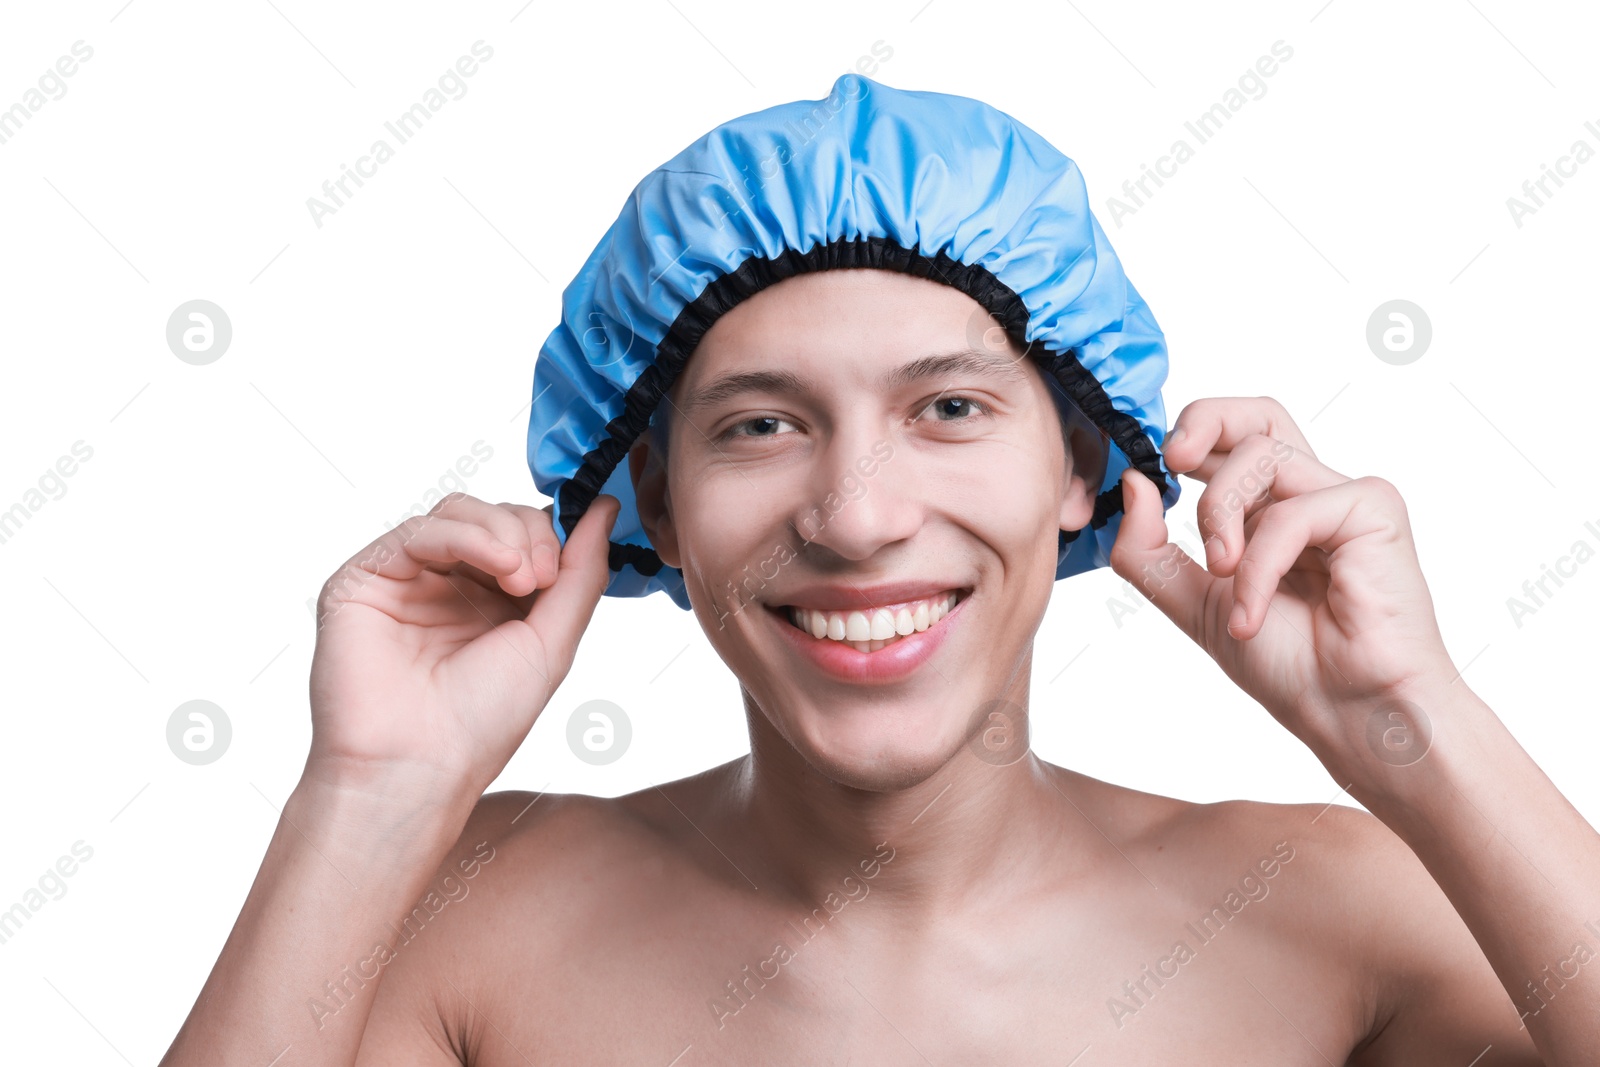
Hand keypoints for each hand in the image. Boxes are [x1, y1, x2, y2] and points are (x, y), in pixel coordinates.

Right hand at [306, 492, 619, 799]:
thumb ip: (580, 573)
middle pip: (494, 516)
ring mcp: (406, 580)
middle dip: (531, 534)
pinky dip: (467, 536)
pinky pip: (420, 530)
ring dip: (503, 532)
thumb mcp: (552, 642)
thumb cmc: (479, 723)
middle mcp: (447, 587)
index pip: (525, 534)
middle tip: (544, 577)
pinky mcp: (365, 578)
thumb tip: (605, 507)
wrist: (417, 767)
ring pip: (459, 513)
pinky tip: (498, 566)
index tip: (567, 566)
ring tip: (522, 578)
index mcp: (491, 603)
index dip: (552, 536)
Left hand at [1109, 397, 1459, 778]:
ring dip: (1219, 516)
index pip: (1231, 440)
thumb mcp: (1192, 603)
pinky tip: (1252, 615)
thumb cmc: (1290, 666)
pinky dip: (1257, 567)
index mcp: (1270, 510)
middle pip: (1258, 415)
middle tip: (1173, 461)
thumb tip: (1133, 482)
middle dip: (1205, 420)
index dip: (1189, 434)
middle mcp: (1309, 495)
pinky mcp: (1373, 509)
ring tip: (1221, 576)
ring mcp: (1344, 498)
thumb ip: (1151, 549)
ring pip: (1261, 456)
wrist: (1349, 714)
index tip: (1153, 466)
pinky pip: (1289, 513)